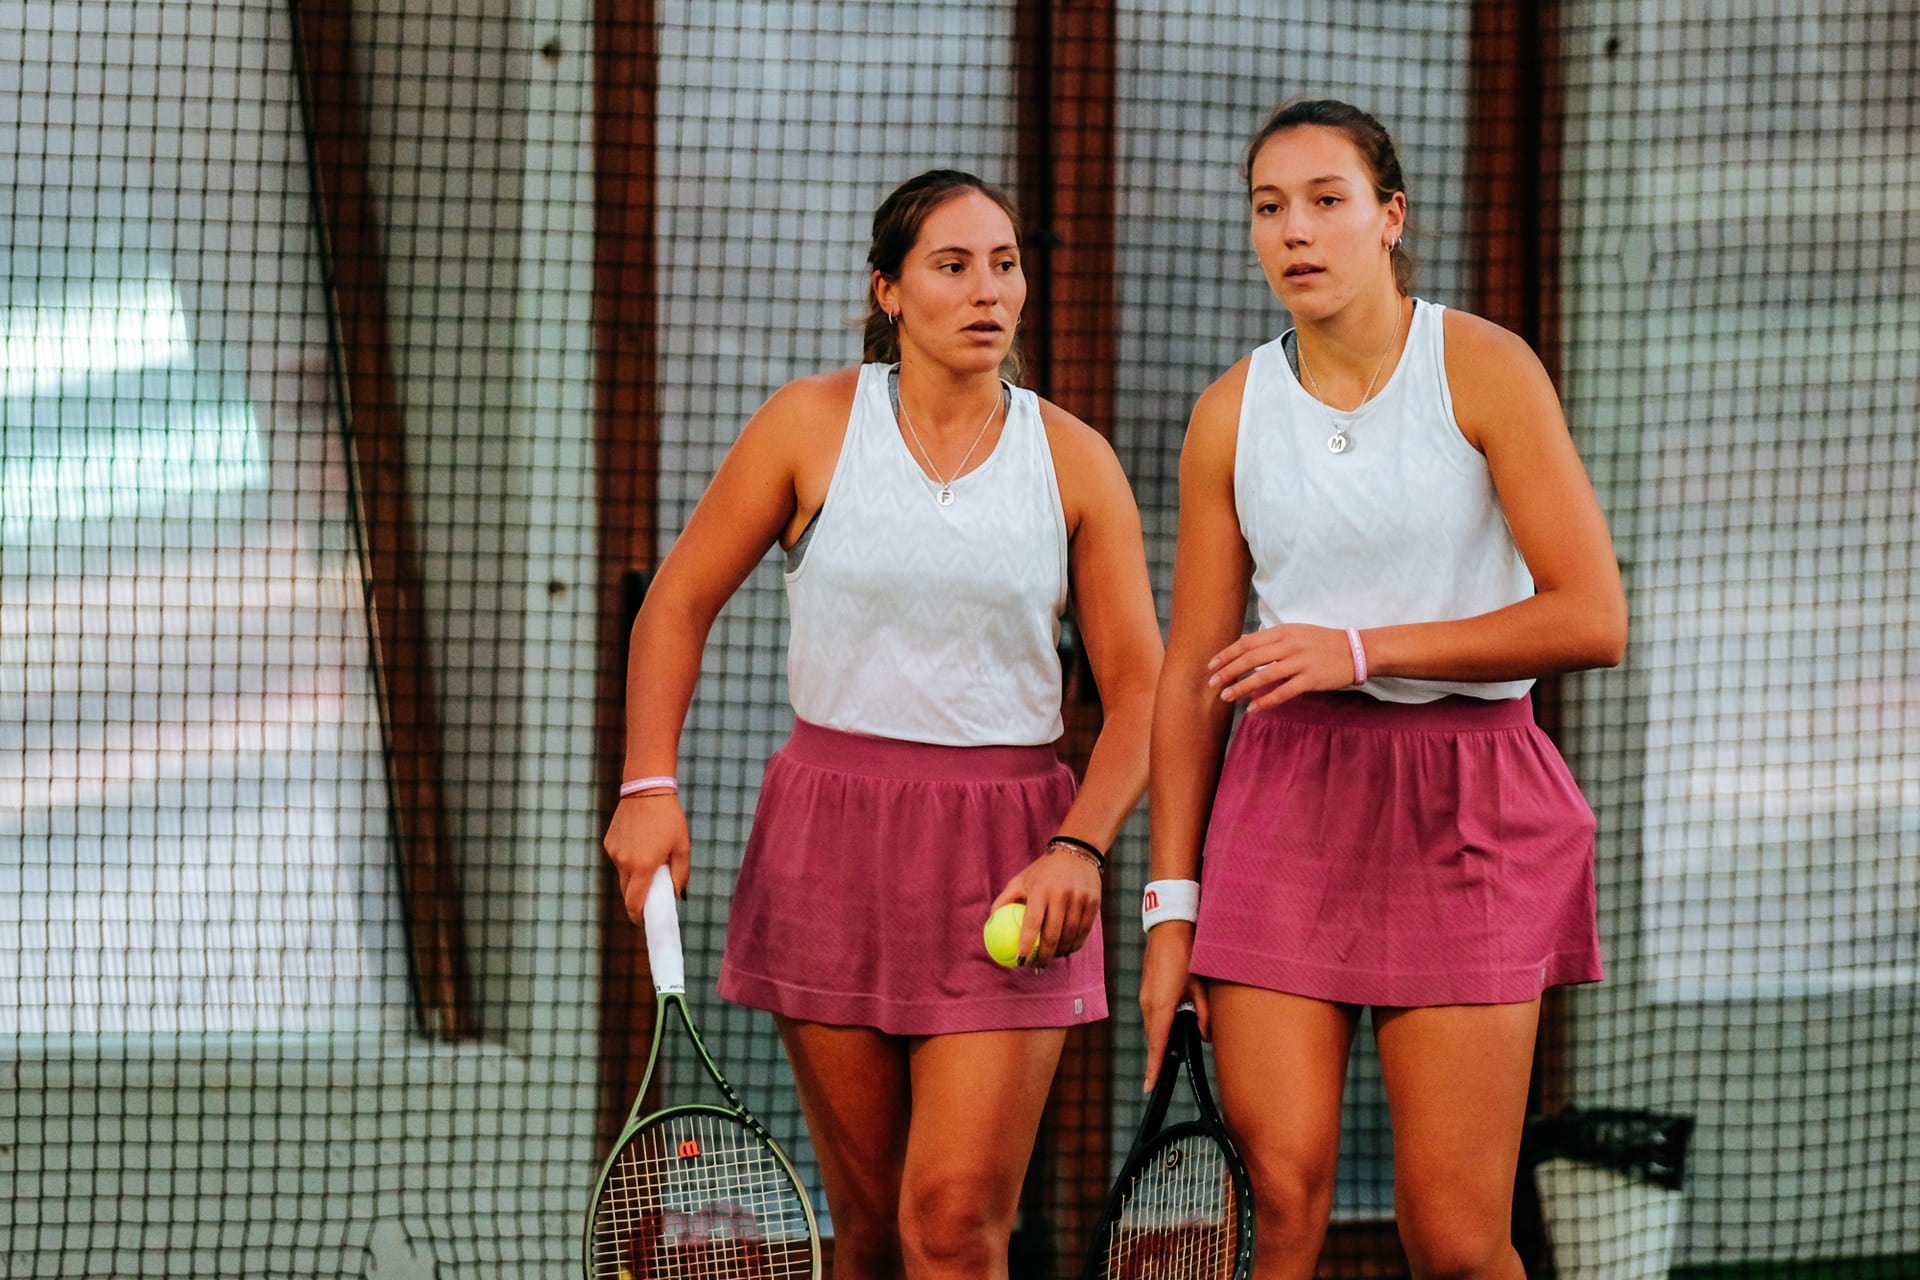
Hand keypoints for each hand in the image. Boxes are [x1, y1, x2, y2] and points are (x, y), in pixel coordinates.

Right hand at [603, 794, 690, 923]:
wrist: (646, 790)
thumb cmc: (669, 818)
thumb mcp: (682, 847)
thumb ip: (680, 874)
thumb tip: (677, 895)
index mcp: (643, 866)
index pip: (635, 903)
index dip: (639, 917)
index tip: (645, 923)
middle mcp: (624, 862)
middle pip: (627, 893)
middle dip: (638, 899)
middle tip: (652, 899)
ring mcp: (614, 852)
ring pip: (623, 876)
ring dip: (635, 877)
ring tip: (650, 861)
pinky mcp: (609, 843)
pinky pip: (619, 860)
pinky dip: (629, 860)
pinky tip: (641, 845)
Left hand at [988, 846, 1102, 971]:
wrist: (1077, 852)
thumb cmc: (1041, 871)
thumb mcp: (1020, 880)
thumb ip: (1004, 901)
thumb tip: (991, 924)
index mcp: (1040, 889)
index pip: (1032, 923)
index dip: (1025, 945)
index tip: (1020, 961)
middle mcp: (1061, 895)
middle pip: (1052, 935)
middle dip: (1044, 957)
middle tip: (1036, 967)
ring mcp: (1080, 899)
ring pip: (1070, 937)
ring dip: (1059, 953)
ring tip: (1050, 959)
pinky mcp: (1094, 903)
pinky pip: (1083, 932)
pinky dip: (1074, 945)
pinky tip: (1065, 950)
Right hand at [1139, 922, 1206, 1091]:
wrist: (1171, 927)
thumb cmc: (1188, 954)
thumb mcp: (1201, 986)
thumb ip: (1204, 1014)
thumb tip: (1205, 1036)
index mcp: (1162, 1005)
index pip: (1157, 1044)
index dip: (1154, 1068)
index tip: (1149, 1087)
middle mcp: (1149, 1004)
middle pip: (1156, 1038)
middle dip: (1164, 1053)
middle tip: (1175, 1066)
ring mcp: (1145, 996)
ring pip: (1155, 1026)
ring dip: (1165, 1035)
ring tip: (1182, 1036)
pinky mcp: (1147, 990)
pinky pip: (1153, 1014)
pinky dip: (1163, 1022)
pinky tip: (1177, 1018)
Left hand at [1208, 622, 1356, 710]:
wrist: (1356, 650)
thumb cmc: (1322, 642)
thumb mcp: (1295, 632)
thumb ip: (1270, 638)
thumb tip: (1241, 642)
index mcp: (1283, 631)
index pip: (1247, 642)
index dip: (1227, 654)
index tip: (1211, 665)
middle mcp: (1289, 645)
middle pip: (1250, 658)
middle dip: (1228, 671)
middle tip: (1212, 683)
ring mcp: (1300, 662)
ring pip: (1262, 675)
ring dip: (1241, 687)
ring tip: (1226, 697)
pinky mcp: (1310, 679)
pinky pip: (1282, 692)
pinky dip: (1265, 700)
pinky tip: (1252, 708)